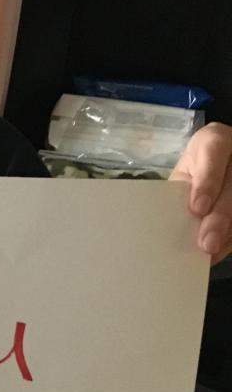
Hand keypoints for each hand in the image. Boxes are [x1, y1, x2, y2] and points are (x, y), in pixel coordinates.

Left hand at [170, 122, 231, 264]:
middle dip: (219, 217)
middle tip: (207, 243)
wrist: (216, 164)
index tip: (197, 208)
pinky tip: (220, 250)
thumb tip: (166, 225)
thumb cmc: (196, 170)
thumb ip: (181, 189)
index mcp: (216, 140)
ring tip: (213, 251)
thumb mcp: (185, 171)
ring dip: (228, 231)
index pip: (214, 152)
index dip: (207, 181)